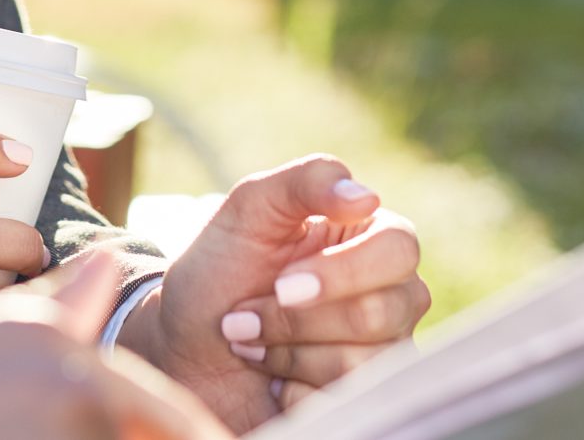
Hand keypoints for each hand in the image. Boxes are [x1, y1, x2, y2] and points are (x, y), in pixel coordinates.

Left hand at [117, 156, 428, 430]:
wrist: (184, 348)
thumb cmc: (219, 272)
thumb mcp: (247, 211)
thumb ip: (304, 182)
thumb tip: (366, 195)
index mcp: (369, 237)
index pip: (399, 248)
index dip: (343, 272)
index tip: (282, 284)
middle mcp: (390, 293)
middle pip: (382, 312)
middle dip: (297, 320)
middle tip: (244, 315)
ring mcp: (381, 350)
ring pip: (363, 363)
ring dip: (287, 354)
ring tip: (251, 343)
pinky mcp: (361, 396)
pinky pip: (345, 401)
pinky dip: (292, 391)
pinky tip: (272, 377)